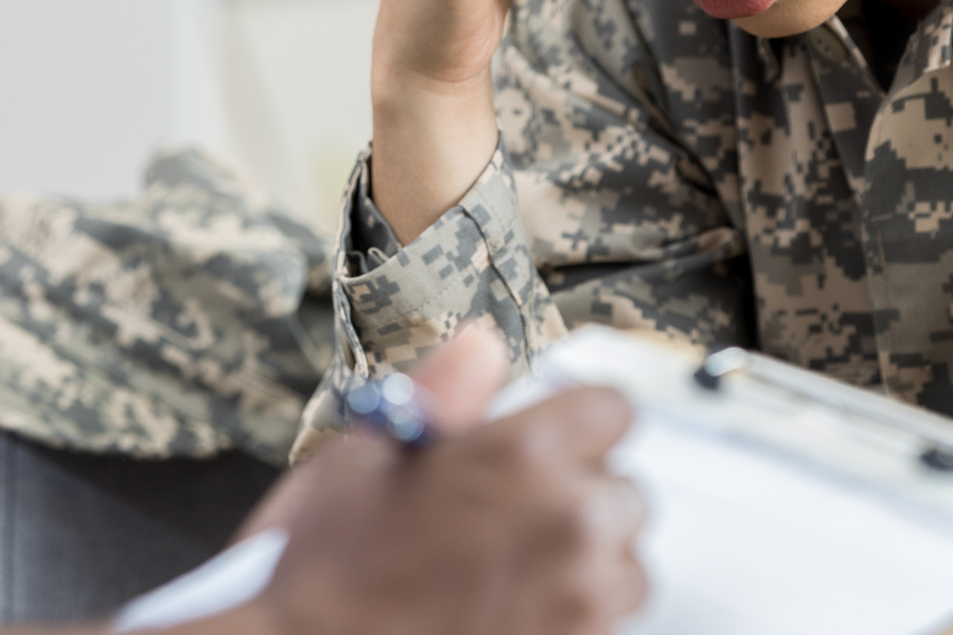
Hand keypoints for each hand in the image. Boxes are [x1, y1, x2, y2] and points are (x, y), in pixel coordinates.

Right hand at [245, 325, 646, 634]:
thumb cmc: (325, 566)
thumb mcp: (366, 455)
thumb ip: (444, 392)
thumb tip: (484, 345)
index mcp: (521, 454)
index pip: (614, 411)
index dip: (578, 422)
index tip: (551, 443)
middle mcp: (567, 521)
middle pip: (627, 491)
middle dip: (580, 496)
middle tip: (512, 516)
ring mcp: (580, 598)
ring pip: (627, 565)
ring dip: (588, 564)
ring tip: (514, 571)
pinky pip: (608, 623)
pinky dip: (575, 617)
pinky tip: (512, 612)